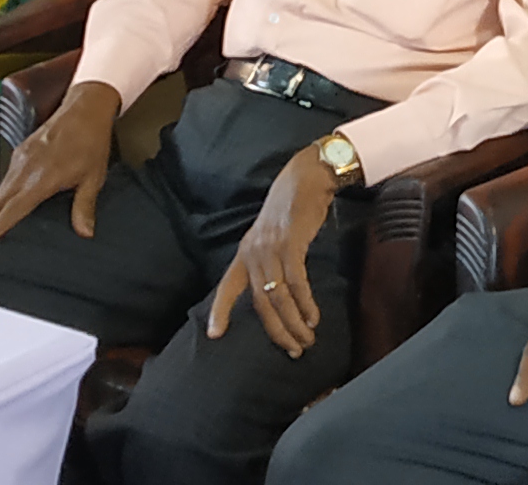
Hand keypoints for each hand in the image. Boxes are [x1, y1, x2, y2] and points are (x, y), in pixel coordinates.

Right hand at [0, 81, 117, 247]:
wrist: (85, 108)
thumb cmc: (91, 142)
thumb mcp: (93, 177)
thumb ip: (84, 206)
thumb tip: (85, 233)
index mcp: (42, 178)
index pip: (13, 208)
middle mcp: (26, 169)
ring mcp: (21, 158)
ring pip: (0, 190)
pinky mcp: (21, 151)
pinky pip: (6, 178)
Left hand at [206, 144, 341, 357]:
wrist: (306, 178)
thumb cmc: (290, 209)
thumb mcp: (269, 235)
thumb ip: (267, 260)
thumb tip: (275, 291)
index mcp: (244, 252)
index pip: (227, 286)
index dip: (220, 311)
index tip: (214, 335)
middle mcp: (253, 253)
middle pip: (259, 302)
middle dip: (276, 330)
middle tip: (293, 350)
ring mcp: (271, 249)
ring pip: (278, 297)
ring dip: (294, 323)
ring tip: (307, 339)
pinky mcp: (291, 245)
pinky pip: (297, 283)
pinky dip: (305, 304)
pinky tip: (313, 316)